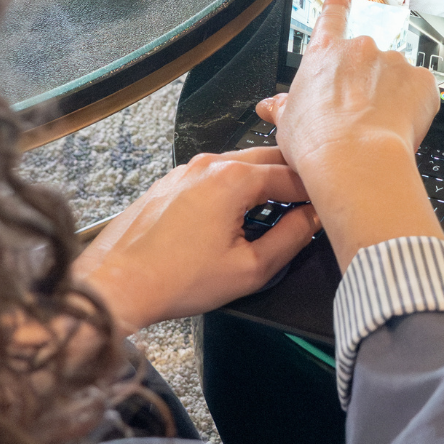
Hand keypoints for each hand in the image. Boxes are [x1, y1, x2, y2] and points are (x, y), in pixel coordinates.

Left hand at [74, 147, 319, 333]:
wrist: (116, 284)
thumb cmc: (176, 280)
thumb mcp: (250, 268)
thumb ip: (291, 238)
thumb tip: (313, 220)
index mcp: (233, 178)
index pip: (292, 176)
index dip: (315, 193)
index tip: (328, 207)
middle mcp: (209, 164)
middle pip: (268, 159)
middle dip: (292, 178)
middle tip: (309, 203)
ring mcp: (185, 170)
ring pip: (239, 165)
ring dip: (263, 181)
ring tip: (277, 210)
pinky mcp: (170, 182)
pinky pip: (213, 175)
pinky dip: (234, 187)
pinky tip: (237, 214)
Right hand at [256, 0, 443, 268]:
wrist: (356, 160)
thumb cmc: (318, 144)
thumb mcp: (287, 124)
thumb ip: (283, 107)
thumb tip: (270, 106)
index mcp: (325, 55)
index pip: (331, 17)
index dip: (337, 2)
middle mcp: (361, 50)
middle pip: (367, 60)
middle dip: (367, 83)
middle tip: (359, 117)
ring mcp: (394, 62)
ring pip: (395, 77)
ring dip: (391, 96)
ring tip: (378, 129)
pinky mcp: (422, 81)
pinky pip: (421, 91)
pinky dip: (414, 107)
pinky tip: (400, 127)